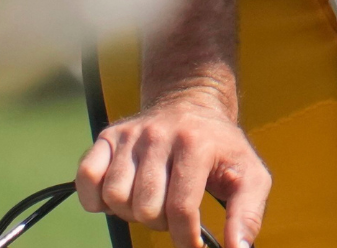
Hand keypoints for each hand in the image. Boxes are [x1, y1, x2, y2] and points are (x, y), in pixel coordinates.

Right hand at [77, 92, 269, 247]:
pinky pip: (87, 178)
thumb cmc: (221, 147)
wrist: (192, 103)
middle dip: (160, 222)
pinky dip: (98, 198)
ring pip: (115, 197)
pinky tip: (123, 195)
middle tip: (173, 212)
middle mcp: (159, 134)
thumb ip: (247, 214)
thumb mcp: (250, 175)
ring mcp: (130, 134)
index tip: (192, 243)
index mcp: (195, 143)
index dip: (185, 238)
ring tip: (152, 201)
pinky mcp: (108, 137)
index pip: (181, 208)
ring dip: (132, 212)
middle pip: (145, 207)